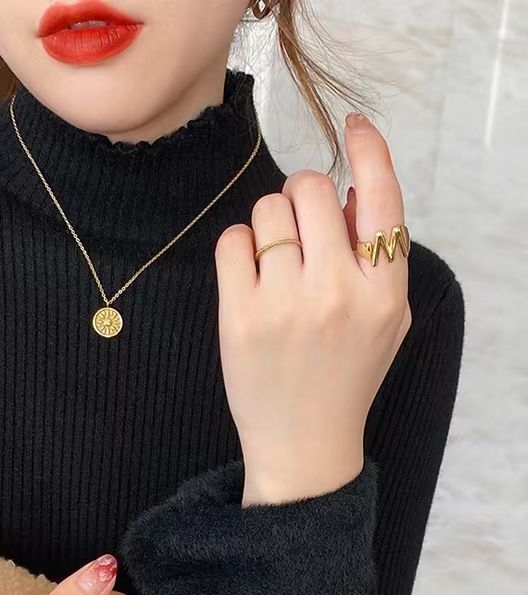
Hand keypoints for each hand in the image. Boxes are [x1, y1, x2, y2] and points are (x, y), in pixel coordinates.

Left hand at [214, 112, 411, 502]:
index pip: (382, 197)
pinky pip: (231, 241)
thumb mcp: (388, 321)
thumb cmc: (346, 376)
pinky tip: (249, 276)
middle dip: (301, 196)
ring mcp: (284, 304)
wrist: (304, 442)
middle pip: (309, 190)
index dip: (369, 150)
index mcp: (384, 291)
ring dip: (269, 223)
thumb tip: (352, 192)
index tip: (354, 127)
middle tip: (299, 224)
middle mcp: (337, 291)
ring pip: (266, 210)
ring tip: (275, 261)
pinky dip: (238, 247)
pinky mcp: (239, 316)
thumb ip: (380, 257)